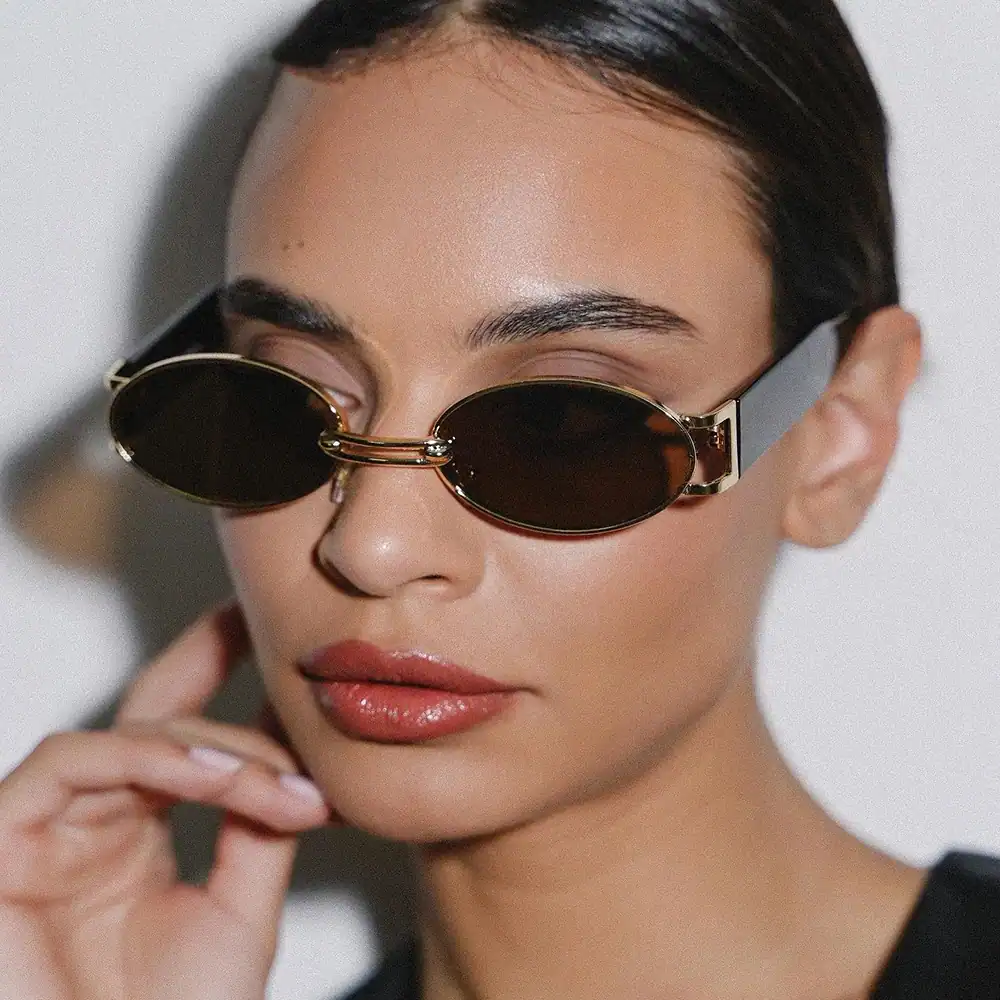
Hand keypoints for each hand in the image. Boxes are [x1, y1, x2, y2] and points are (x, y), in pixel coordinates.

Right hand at [0, 603, 331, 999]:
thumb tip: (294, 748)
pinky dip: (149, 757)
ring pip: (127, 737)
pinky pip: (71, 760)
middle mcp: (88, 821)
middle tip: (259, 623)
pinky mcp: (1, 837)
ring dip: (208, 746)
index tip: (269, 632)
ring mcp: (44, 828)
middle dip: (203, 656)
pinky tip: (216, 778)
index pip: (179, 736)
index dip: (216, 672)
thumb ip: (260, 826)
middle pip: (150, 715)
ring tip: (271, 777)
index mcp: (136, 834)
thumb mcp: (238, 909)